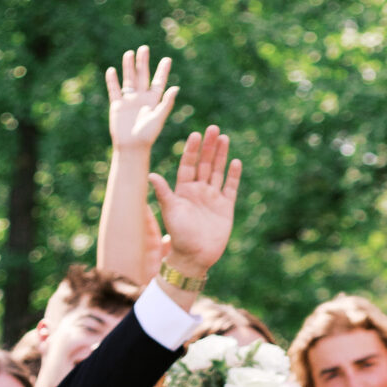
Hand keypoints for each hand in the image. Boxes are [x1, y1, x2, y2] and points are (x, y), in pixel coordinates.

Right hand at [105, 47, 177, 154]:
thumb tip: (176, 88)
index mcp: (153, 101)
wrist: (132, 147)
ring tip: (129, 53)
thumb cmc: (147, 135)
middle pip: (142, 76)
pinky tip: (112, 70)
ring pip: (128, 80)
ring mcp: (129, 101)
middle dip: (143, 63)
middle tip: (144, 48)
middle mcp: (141, 99)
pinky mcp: (117, 105)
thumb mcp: (158, 118)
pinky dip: (112, 81)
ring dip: (128, 67)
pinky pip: (114, 90)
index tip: (167, 59)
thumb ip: (166, 103)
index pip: (159, 82)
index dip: (163, 71)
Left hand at [149, 125, 241, 280]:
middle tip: (213, 129)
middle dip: (208, 147)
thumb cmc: (179, 235)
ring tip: (224, 138)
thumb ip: (163, 192)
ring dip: (220, 155)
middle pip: (204, 163)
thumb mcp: (170, 211)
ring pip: (217, 171)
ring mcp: (213, 198)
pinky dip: (233, 176)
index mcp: (183, 189)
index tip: (195, 135)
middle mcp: (198, 190)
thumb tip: (151, 175)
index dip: (192, 150)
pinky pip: (230, 188)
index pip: (188, 164)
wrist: (195, 256)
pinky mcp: (226, 208)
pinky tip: (235, 161)